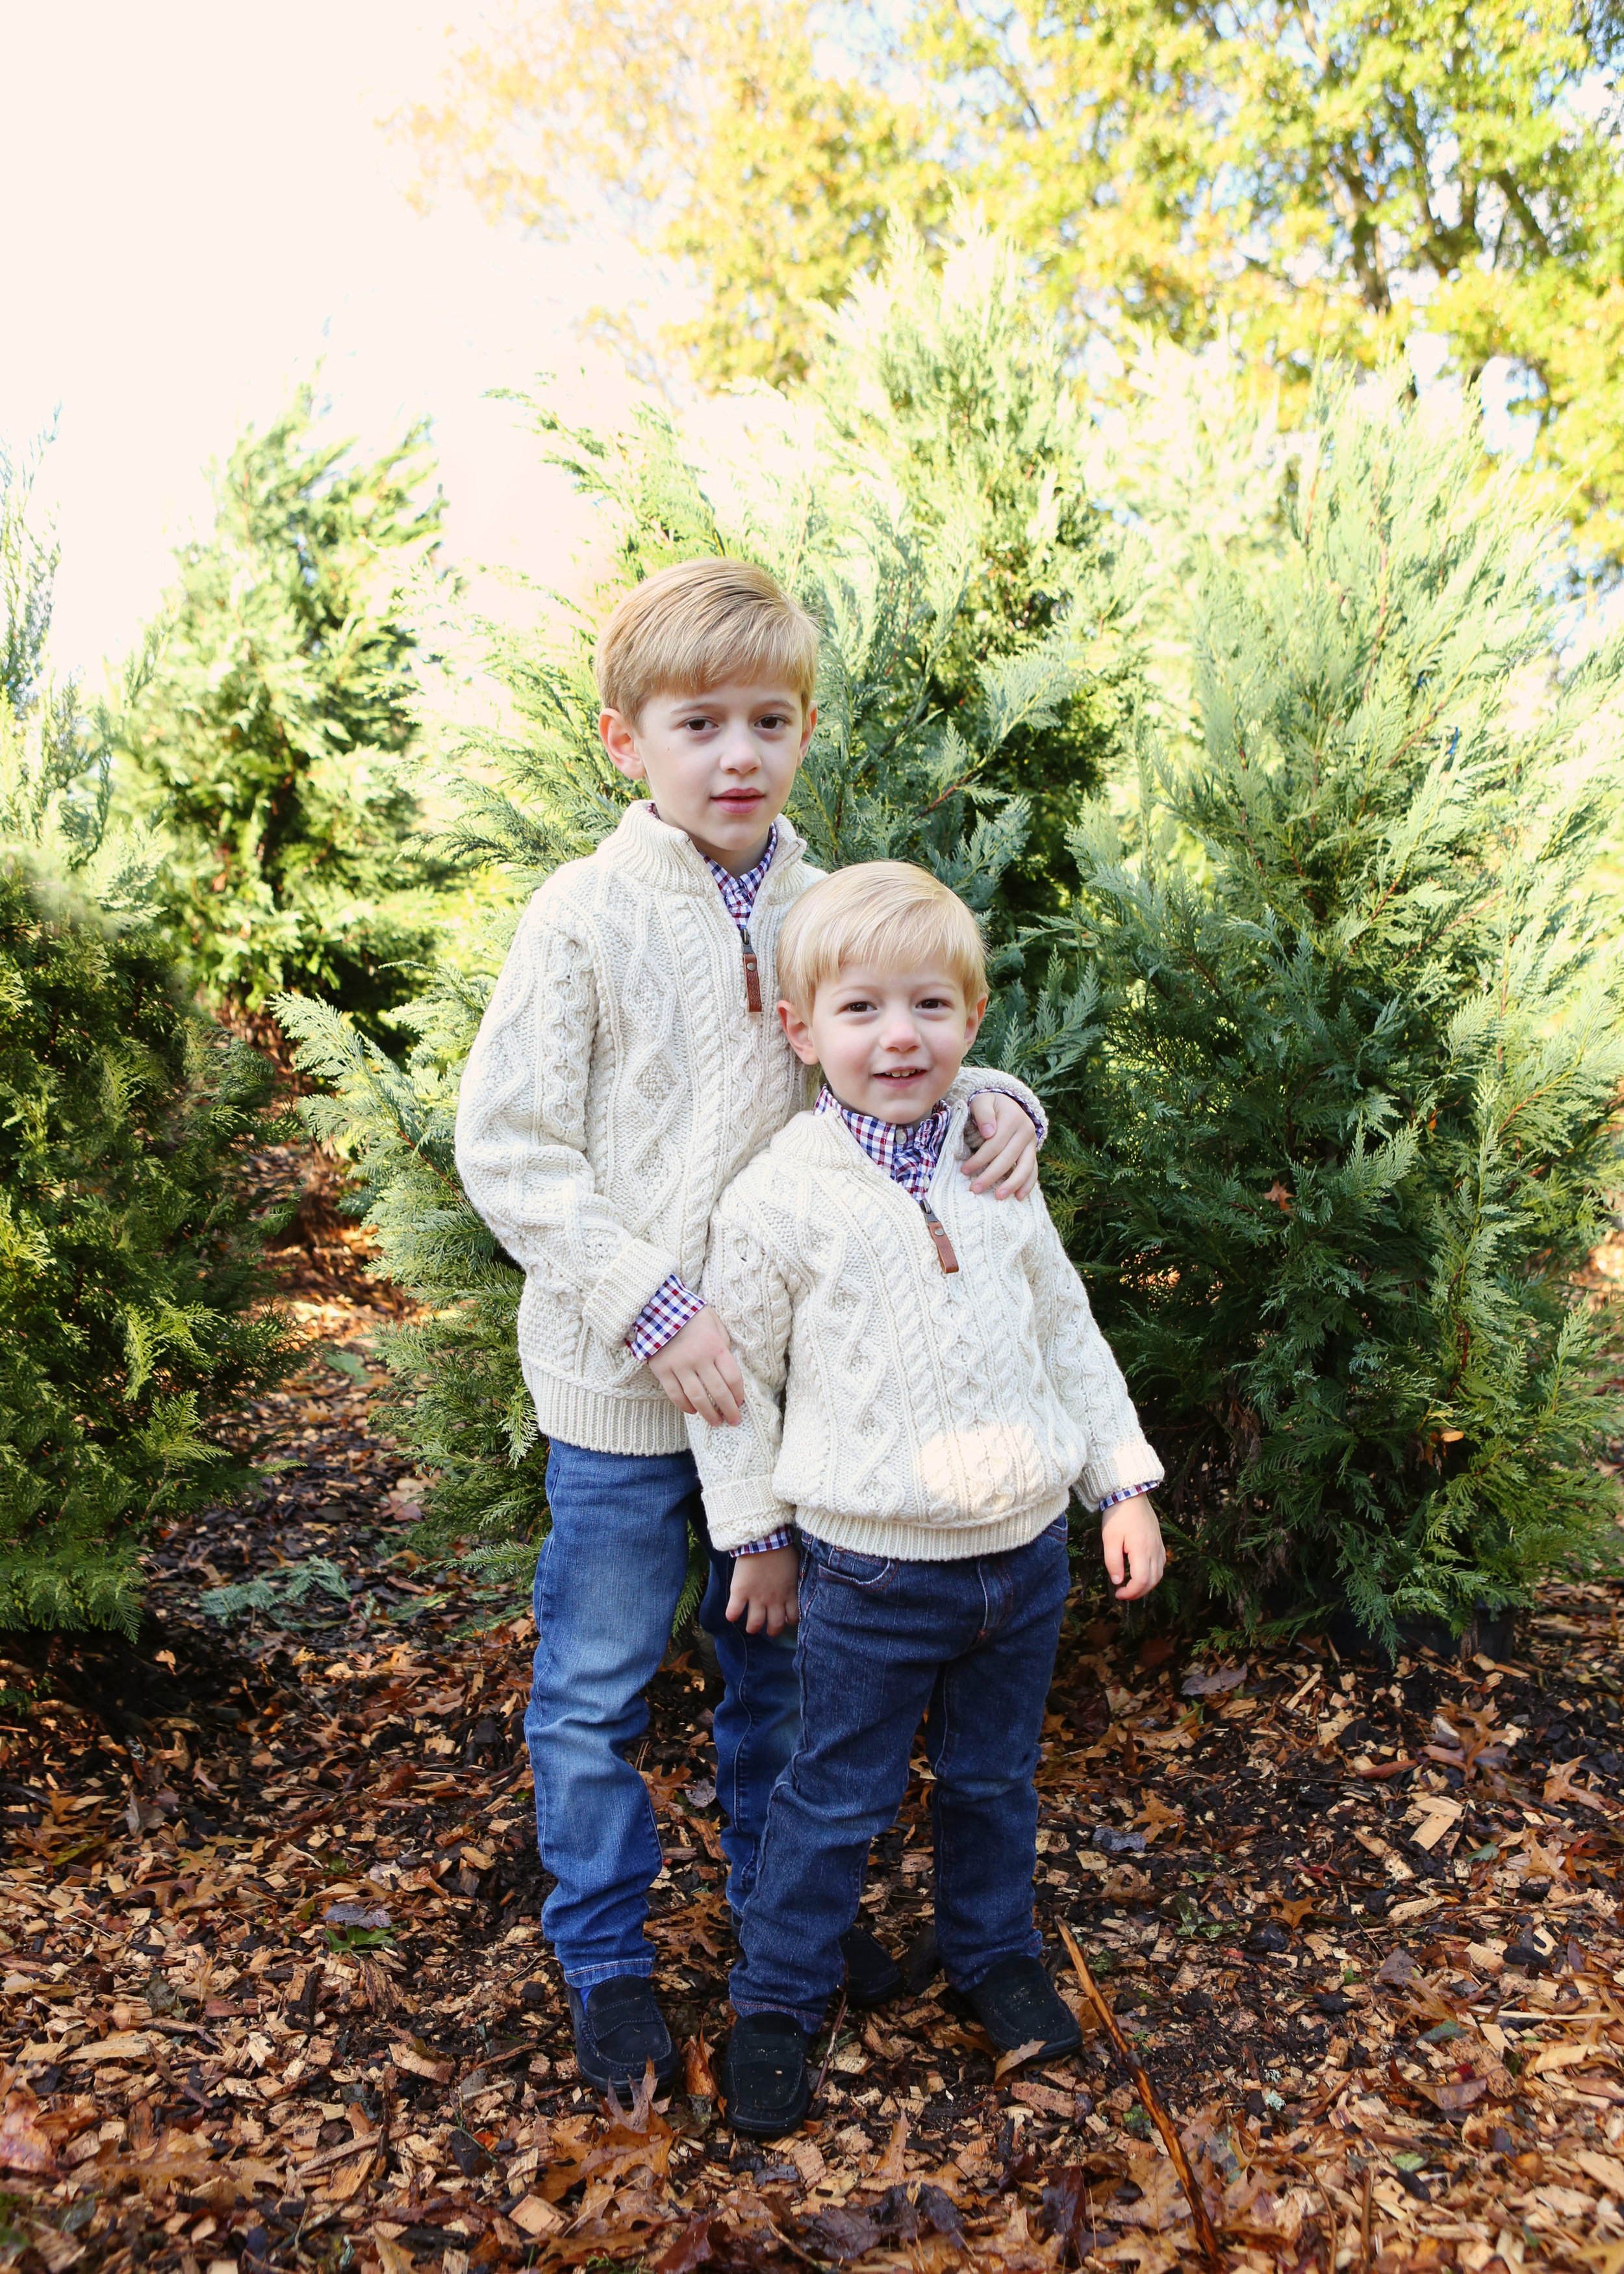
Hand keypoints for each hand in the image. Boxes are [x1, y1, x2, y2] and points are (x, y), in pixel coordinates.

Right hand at [646, 1307, 744, 1425]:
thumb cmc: (691, 1315)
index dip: (738, 1394)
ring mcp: (679, 1366)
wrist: (657, 1307)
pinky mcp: (662, 1370)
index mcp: (715, 1346)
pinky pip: (675, 1395)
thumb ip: (723, 1344)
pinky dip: (685, 1406)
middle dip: (729, 1410)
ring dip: (708, 1413)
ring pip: (697, 1397)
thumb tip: (728, 1368)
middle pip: (718, 1392)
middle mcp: (699, 1358)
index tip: (740, 1403)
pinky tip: (693, 1411)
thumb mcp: (714, 1323)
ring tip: (715, 1422)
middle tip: (734, 1421)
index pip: (733, 1378)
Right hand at [725, 1545, 799, 1635]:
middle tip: (768, 1629)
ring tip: (750, 1627)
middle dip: (772, 1630)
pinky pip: (733, 1611)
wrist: (764, 1540)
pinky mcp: (740, 1592)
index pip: (793, 1617)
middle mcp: (774, 1600)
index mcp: (789, 1593)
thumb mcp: (795, 1566)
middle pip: (775, 1625)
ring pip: (755, 1623)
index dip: (790, 1621)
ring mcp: (756, 1598)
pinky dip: (731, 1615)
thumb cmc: (782, 1549)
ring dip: (753, 1627)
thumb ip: (793, 1579)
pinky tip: (731, 1615)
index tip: (785, 1618)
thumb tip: (792, 1582)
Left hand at [963, 1091, 1039, 1199]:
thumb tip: (989, 1132)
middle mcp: (1026, 1130)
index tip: (965, 1171)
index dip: (979, 1159)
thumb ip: (983, 1113)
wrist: (1007, 1103)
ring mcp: (1032, 1142)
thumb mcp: (982, 1101)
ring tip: (998, 1197)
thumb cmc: (989, 1105)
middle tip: (975, 1189)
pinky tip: (1019, 1197)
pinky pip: (1034, 1170)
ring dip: (1012, 1184)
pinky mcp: (1033, 1151)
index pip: (994, 1144)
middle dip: (991, 1175)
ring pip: (1025, 1167)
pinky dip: (1028, 1184)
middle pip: (1008, 1158)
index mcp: (1012, 1118)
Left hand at [1102, 1495, 1165, 1600]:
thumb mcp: (1110, 1538)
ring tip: (1132, 1587)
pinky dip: (1153, 1574)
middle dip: (1138, 1593)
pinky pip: (1161, 1564)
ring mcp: (1158, 1545)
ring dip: (1147, 1585)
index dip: (1130, 1593)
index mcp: (1142, 1550)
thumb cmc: (1118, 1515)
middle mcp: (1154, 1550)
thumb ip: (1113, 1561)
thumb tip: (1118, 1581)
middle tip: (1123, 1594)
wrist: (1130, 1493)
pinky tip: (1142, 1573)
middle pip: (1153, 1581)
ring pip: (1159, 1574)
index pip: (1141, 1581)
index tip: (1117, 1594)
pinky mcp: (1159, 1541)